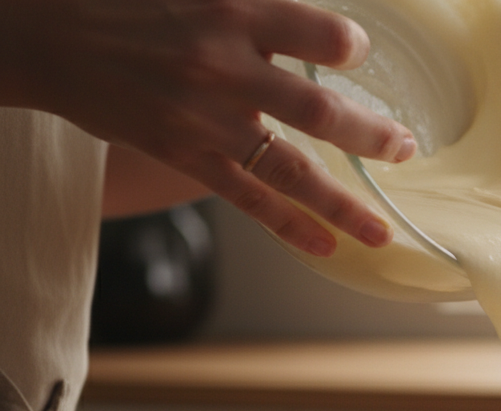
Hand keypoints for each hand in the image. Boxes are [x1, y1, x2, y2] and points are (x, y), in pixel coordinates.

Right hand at [7, 0, 414, 256]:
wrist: (47, 37)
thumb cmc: (128, 1)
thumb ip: (258, 7)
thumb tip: (309, 23)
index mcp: (233, 11)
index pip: (321, 35)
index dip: (351, 46)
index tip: (360, 54)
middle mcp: (225, 67)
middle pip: (320, 111)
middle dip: (372, 135)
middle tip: (405, 148)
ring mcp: (205, 119)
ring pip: (291, 170)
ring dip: (344, 204)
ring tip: (382, 231)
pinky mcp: (184, 155)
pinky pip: (247, 198)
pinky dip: (290, 225)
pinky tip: (326, 246)